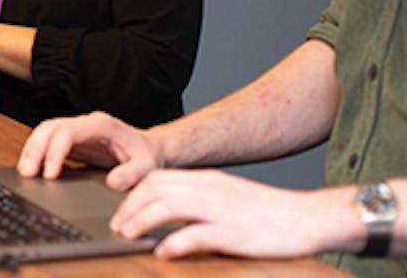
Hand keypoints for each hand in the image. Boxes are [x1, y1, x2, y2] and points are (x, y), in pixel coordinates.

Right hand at [16, 111, 161, 189]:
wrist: (150, 150)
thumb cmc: (147, 155)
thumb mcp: (146, 166)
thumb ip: (131, 174)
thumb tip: (112, 183)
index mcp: (100, 125)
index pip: (68, 131)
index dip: (55, 151)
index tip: (50, 173)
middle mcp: (85, 124)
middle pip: (50, 128)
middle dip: (36, 149)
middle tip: (27, 173)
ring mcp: (77, 131)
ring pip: (45, 132)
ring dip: (32, 150)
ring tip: (25, 172)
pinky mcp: (73, 141)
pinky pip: (48, 142)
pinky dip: (37, 153)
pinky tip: (33, 169)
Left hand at [111, 169, 349, 259]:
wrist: (310, 218)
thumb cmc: (269, 213)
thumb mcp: (227, 199)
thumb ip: (199, 202)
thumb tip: (167, 215)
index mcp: (207, 181)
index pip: (158, 178)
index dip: (133, 195)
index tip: (121, 212)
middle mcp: (210, 190)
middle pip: (156, 189)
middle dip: (130, 207)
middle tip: (118, 227)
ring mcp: (222, 210)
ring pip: (168, 206)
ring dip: (142, 221)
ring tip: (129, 236)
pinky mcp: (236, 233)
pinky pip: (197, 235)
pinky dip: (174, 243)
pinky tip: (163, 252)